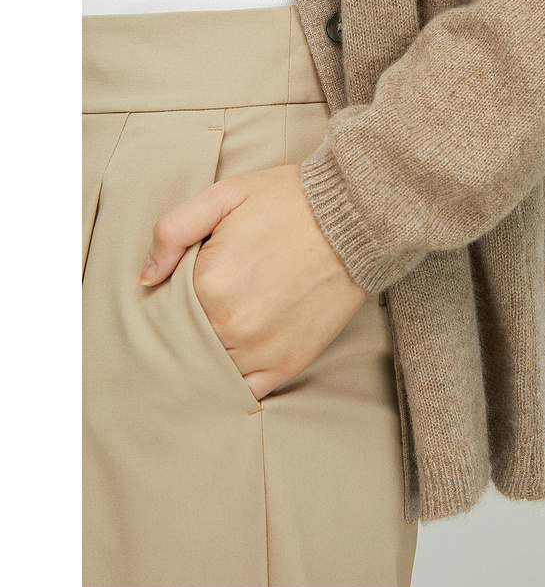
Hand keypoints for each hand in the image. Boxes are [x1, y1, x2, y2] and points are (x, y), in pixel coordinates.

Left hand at [138, 164, 368, 398]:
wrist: (355, 219)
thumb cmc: (287, 202)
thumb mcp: (223, 196)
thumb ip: (172, 231)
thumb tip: (145, 279)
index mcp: (210, 284)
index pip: (166, 308)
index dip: (170, 297)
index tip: (185, 285)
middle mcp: (232, 325)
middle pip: (185, 341)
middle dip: (186, 328)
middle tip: (202, 307)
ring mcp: (261, 350)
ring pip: (210, 369)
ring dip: (207, 356)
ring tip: (220, 329)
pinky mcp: (288, 364)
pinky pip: (245, 390)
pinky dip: (233, 381)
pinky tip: (233, 360)